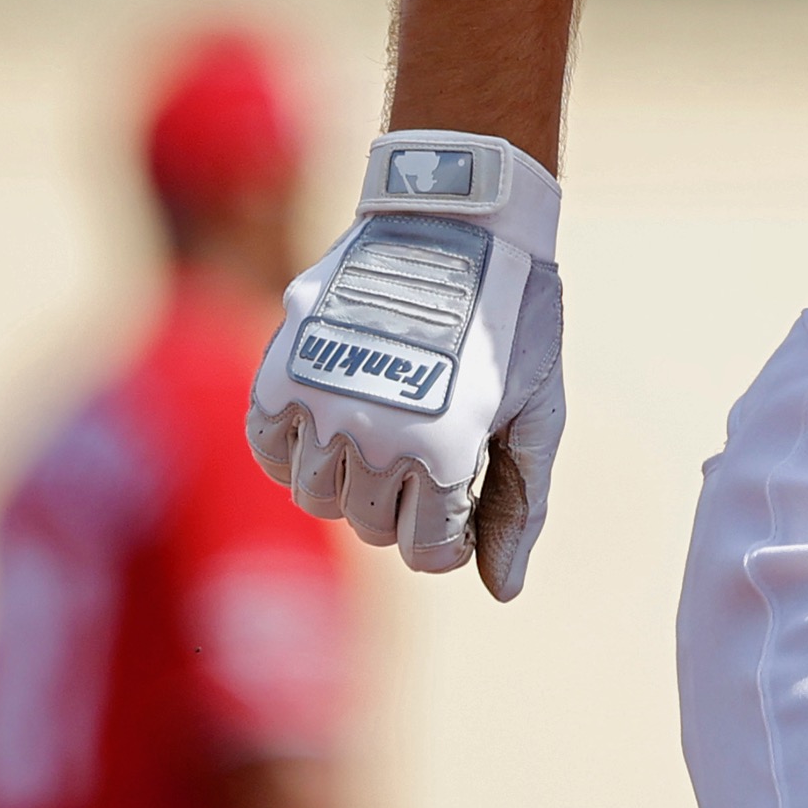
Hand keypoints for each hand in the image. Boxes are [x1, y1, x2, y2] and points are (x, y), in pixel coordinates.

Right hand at [247, 131, 565, 600]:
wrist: (456, 216)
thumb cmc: (512, 315)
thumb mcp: (539, 408)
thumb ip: (521, 503)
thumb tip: (504, 590)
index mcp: (445, 452)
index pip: (426, 550)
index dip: (450, 537)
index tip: (462, 499)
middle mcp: (374, 435)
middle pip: (371, 525)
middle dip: (408, 505)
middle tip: (431, 455)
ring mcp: (322, 402)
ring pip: (317, 496)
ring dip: (352, 480)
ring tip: (387, 434)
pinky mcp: (282, 369)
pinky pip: (268, 448)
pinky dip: (295, 451)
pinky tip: (332, 427)